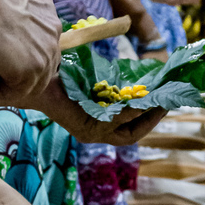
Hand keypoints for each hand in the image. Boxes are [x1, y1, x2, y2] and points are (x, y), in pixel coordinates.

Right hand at [0, 0, 61, 99]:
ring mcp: (45, 52)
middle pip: (42, 65)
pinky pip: (12, 93)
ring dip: (1, 82)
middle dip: (15, 73)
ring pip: (27, 83)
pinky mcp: (31, 71)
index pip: (41, 41)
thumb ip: (5, 23)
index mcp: (44, 8)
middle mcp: (52, 29)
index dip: (19, 54)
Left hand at [34, 76, 165, 146]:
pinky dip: (132, 113)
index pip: (132, 127)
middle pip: (133, 134)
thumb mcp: (98, 79)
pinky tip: (143, 101)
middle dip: (153, 119)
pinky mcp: (85, 129)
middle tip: (168, 102)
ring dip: (147, 118)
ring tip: (161, 102)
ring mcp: (91, 134)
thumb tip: (144, 69)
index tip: (165, 101)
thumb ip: (118, 80)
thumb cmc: (64, 73)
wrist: (37, 77)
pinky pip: (116, 123)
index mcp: (99, 123)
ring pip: (128, 132)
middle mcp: (95, 133)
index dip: (151, 117)